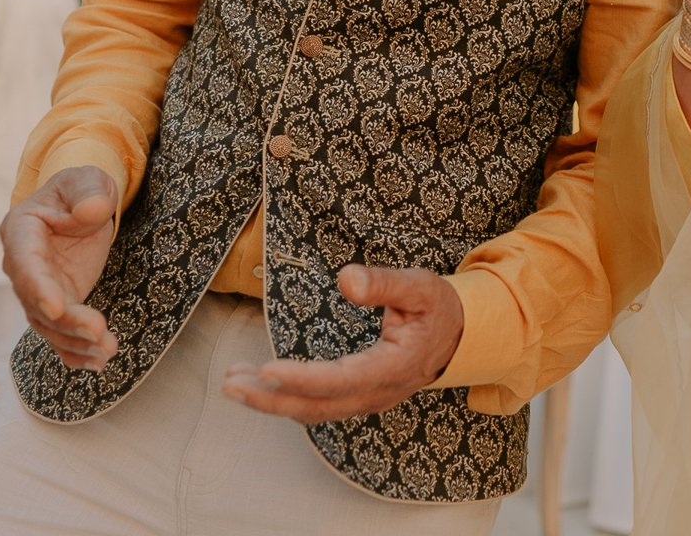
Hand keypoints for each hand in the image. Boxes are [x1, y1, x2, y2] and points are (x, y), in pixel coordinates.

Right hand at [1, 165, 119, 370]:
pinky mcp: (56, 304)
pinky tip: (97, 364)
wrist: (83, 205)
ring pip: (48, 324)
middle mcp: (22, 265)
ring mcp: (38, 288)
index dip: (38, 288)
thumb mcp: (87, 180)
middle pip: (36, 301)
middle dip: (67, 322)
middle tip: (99, 333)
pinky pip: (59, 333)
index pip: (24, 263)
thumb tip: (92, 211)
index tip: (57, 309)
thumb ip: (88, 191)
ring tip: (108, 350)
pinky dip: (75, 352)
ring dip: (75, 341)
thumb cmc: (81, 189)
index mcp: (20, 230)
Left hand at [222, 264, 463, 423]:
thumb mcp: (421, 286)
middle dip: (270, 399)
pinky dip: (284, 400)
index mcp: (394, 367)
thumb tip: (345, 278)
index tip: (266, 369)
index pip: (341, 380)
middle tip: (230, 383)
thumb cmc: (438, 308)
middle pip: (317, 407)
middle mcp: (378, 393)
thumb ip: (384, 283)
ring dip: (270, 402)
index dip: (302, 379)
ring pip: (312, 412)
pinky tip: (259, 386)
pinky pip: (316, 407)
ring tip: (232, 382)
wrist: (460, 337)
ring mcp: (367, 400)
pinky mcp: (358, 397)